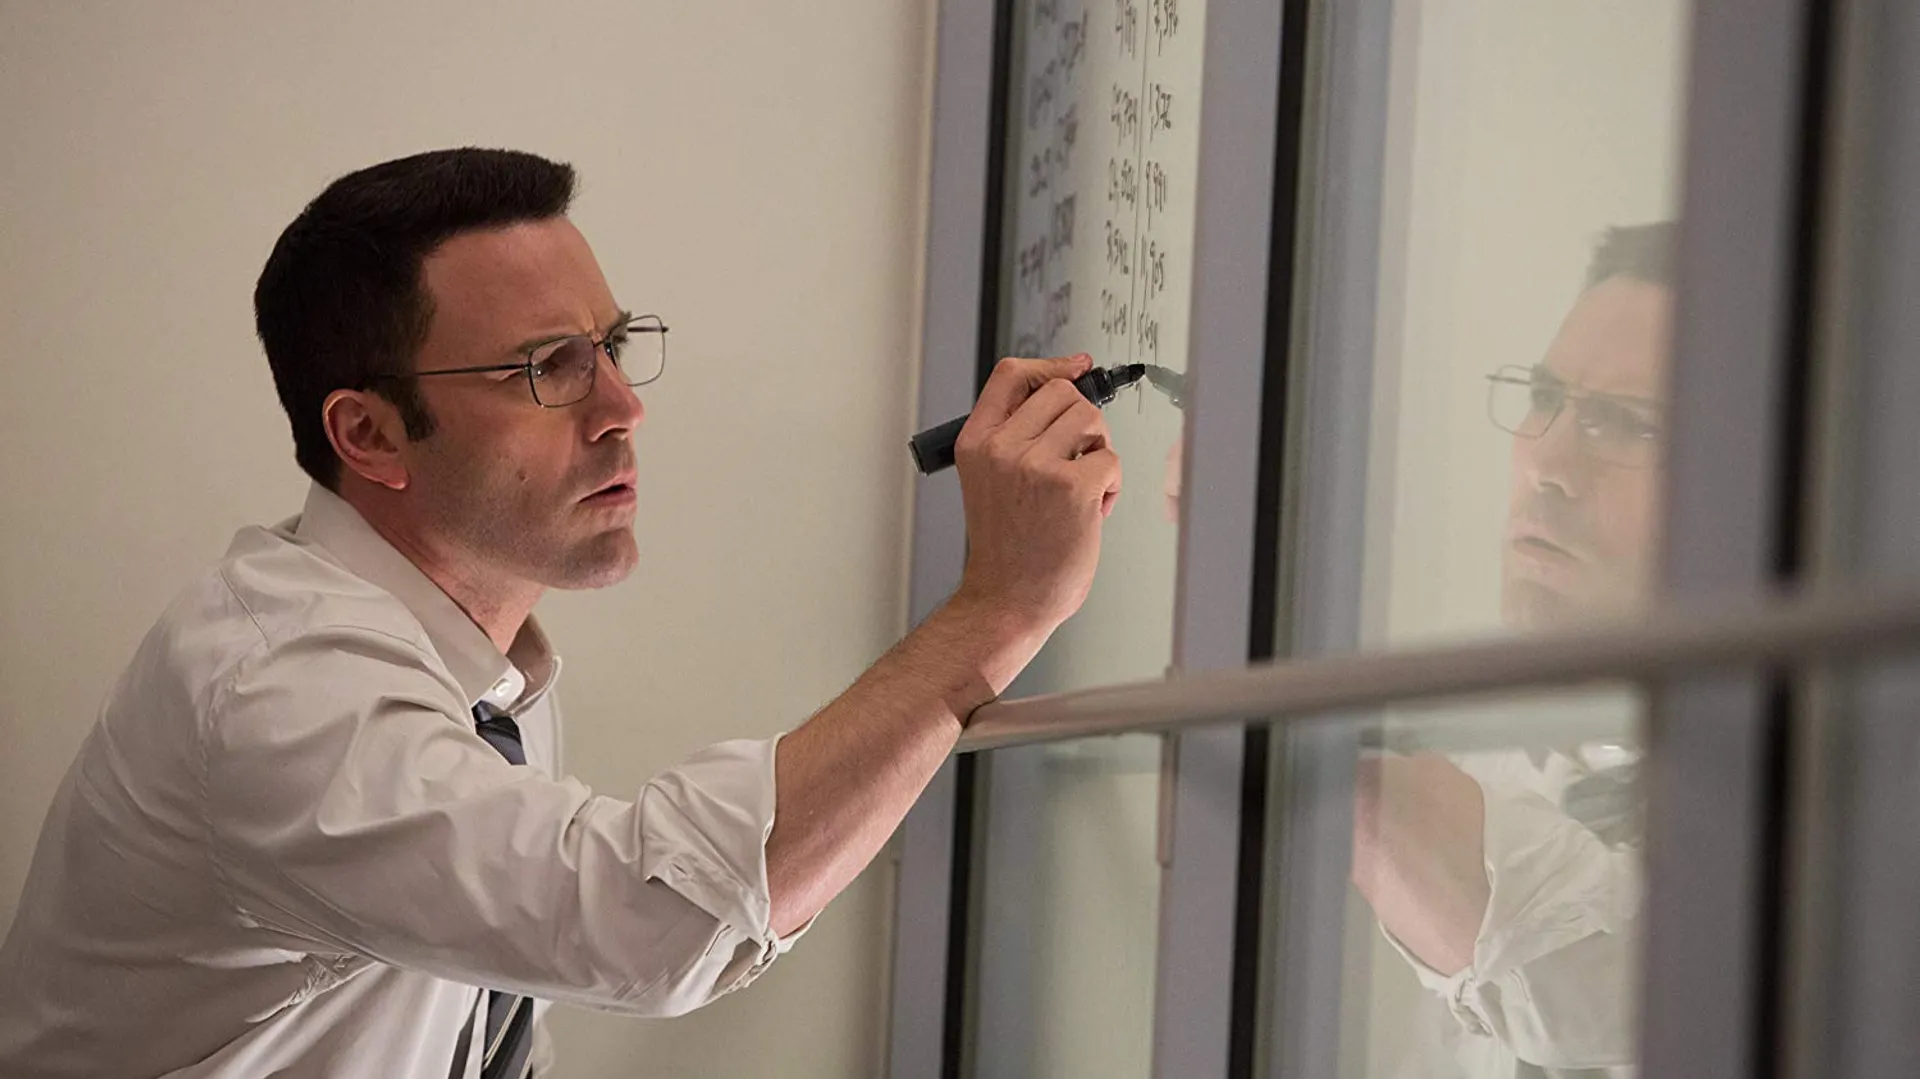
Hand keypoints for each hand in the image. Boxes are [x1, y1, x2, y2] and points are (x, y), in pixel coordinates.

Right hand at [950, 355, 1122, 639]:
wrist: (1007, 600)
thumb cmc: (1008, 547)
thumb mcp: (991, 478)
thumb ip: (1017, 435)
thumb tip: (1069, 387)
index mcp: (976, 442)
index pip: (1012, 375)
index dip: (1051, 365)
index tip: (1077, 366)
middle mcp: (1001, 448)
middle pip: (1062, 392)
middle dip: (1081, 421)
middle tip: (1077, 459)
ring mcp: (1035, 465)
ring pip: (1091, 420)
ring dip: (1098, 452)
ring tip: (1081, 489)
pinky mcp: (1071, 487)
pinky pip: (1111, 460)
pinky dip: (1110, 486)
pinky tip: (1090, 512)